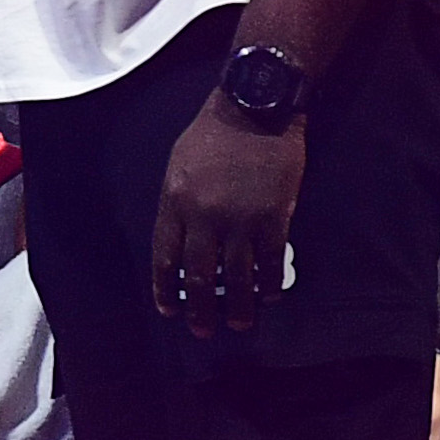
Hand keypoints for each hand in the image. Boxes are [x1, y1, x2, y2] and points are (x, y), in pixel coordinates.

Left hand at [147, 96, 307, 337]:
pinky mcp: (275, 218)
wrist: (255, 109)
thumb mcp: (177, 166)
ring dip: (239, 306)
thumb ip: (177, 206)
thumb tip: (181, 243)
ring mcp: (241, 220)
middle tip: (204, 331)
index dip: (166, 290)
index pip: (165, 259)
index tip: (170, 310)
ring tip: (241, 323)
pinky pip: (270, 262)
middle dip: (200, 309)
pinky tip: (269, 296)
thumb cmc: (211, 135)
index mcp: (174, 203)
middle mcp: (204, 217)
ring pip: (237, 278)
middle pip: (200, 277)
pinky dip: (270, 284)